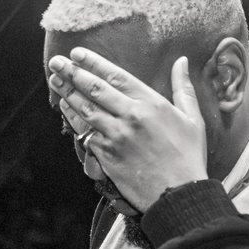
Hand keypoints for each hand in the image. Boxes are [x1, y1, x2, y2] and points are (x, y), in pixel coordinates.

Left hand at [47, 49, 209, 211]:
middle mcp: (131, 116)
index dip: (93, 62)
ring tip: (55, 79)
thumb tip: (181, 61)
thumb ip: (183, 87)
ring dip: (67, 92)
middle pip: (95, 89)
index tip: (77, 53)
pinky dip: (72, 117)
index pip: (116, 76)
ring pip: (85, 109)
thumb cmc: (189, 157)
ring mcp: (116, 136)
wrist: (179, 195)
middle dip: (72, 72)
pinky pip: (84, 132)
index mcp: (152, 103)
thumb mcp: (192, 119)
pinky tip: (64, 107)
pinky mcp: (107, 155)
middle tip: (56, 61)